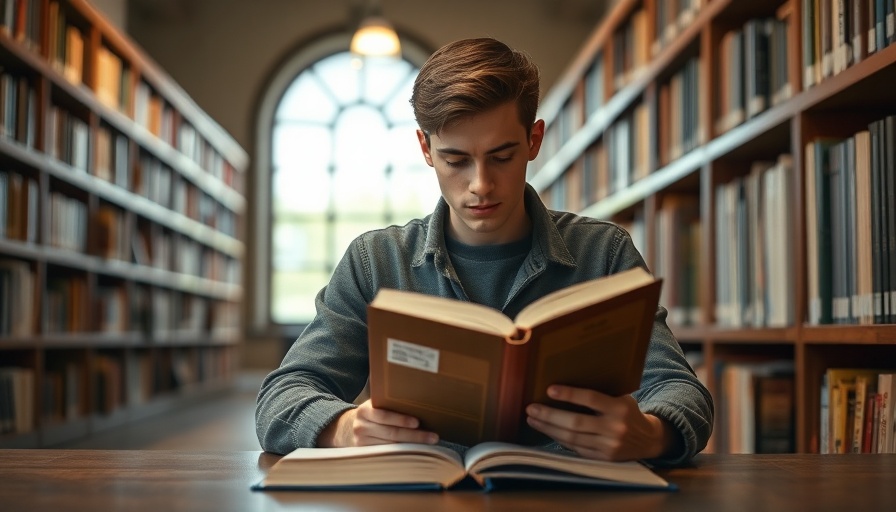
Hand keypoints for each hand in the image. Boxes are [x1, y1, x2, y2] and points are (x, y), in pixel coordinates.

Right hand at [317, 400, 438, 447]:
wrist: (347, 429)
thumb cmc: (371, 414)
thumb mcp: (375, 405)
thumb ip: (388, 403)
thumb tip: (417, 399)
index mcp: (365, 410)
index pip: (384, 416)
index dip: (401, 419)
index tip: (417, 422)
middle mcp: (361, 427)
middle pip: (391, 434)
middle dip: (415, 436)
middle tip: (433, 436)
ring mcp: (362, 442)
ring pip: (392, 446)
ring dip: (413, 446)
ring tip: (429, 444)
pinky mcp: (366, 454)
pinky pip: (388, 454)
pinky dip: (404, 453)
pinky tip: (417, 451)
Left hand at [525, 385, 674, 460]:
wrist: (649, 440)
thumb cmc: (628, 412)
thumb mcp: (621, 398)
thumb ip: (600, 394)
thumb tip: (566, 386)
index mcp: (619, 408)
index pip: (591, 399)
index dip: (569, 395)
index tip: (549, 390)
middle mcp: (615, 428)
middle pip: (576, 423)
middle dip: (550, 416)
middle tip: (531, 408)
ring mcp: (609, 446)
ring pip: (572, 438)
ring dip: (549, 429)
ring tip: (533, 420)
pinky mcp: (604, 459)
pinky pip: (576, 449)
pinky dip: (560, 440)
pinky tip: (548, 432)